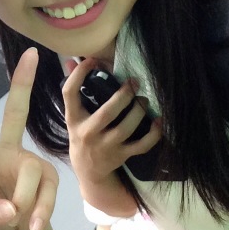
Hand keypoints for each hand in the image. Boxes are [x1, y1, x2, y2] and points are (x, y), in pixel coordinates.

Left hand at [0, 48, 58, 229]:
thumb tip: (13, 208)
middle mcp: (5, 152)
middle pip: (16, 113)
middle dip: (22, 84)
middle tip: (31, 55)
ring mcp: (29, 161)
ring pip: (28, 172)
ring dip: (22, 202)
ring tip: (15, 222)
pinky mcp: (48, 176)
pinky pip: (45, 191)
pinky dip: (39, 212)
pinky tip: (32, 224)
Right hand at [61, 58, 161, 185]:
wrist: (88, 170)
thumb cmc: (82, 134)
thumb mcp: (74, 115)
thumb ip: (74, 88)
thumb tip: (70, 60)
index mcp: (73, 119)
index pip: (70, 93)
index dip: (79, 75)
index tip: (92, 61)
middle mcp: (88, 133)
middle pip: (107, 113)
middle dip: (123, 96)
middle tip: (133, 83)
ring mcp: (105, 146)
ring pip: (126, 128)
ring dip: (139, 111)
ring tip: (144, 99)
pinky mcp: (121, 156)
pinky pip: (142, 145)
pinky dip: (154, 133)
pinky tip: (158, 120)